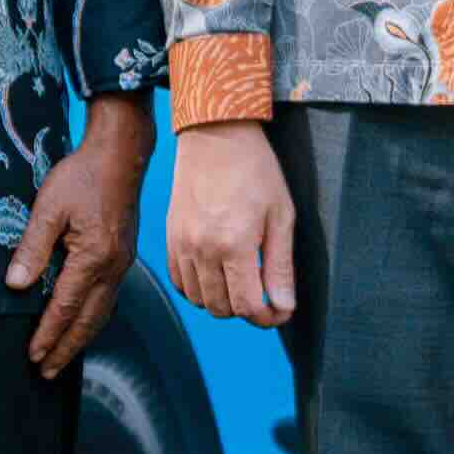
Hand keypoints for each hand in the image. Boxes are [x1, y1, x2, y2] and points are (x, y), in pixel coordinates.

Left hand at [8, 96, 150, 372]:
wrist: (121, 154)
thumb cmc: (82, 175)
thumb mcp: (49, 207)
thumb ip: (32, 248)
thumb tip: (16, 286)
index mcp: (93, 257)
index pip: (65, 307)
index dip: (47, 334)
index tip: (32, 356)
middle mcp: (112, 267)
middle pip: (88, 320)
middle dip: (66, 349)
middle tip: (47, 373)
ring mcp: (121, 264)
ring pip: (102, 313)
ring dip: (81, 338)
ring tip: (62, 358)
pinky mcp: (123, 257)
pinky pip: (108, 299)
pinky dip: (93, 319)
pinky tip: (82, 324)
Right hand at [162, 120, 297, 328]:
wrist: (215, 135)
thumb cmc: (255, 170)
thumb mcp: (281, 216)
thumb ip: (280, 266)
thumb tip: (283, 306)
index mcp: (234, 244)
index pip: (248, 306)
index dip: (268, 317)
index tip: (281, 310)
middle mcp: (202, 250)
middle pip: (222, 309)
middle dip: (247, 310)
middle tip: (265, 294)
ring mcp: (181, 245)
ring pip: (200, 300)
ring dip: (224, 301)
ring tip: (243, 280)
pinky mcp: (171, 238)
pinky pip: (181, 283)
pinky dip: (199, 289)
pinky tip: (218, 274)